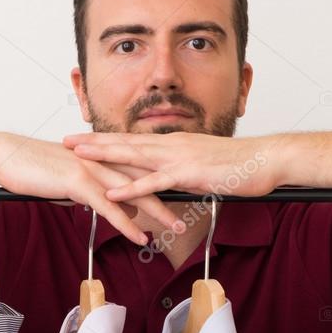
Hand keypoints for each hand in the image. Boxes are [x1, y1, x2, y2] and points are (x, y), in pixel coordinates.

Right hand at [0, 134, 180, 244]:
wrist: (10, 158)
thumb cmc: (38, 169)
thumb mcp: (73, 180)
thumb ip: (97, 191)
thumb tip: (115, 206)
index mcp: (105, 157)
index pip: (142, 169)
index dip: (166, 179)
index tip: (188, 189)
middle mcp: (105, 161)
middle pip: (147, 180)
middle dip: (173, 195)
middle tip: (196, 209)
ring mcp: (94, 171)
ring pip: (134, 194)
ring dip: (158, 213)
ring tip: (177, 229)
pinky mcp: (79, 184)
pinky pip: (109, 208)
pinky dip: (127, 225)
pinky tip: (141, 238)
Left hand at [62, 131, 279, 200]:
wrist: (265, 160)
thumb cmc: (241, 165)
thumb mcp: (205, 166)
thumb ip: (184, 171)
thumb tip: (172, 181)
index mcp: (175, 143)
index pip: (134, 139)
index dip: (107, 138)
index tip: (84, 138)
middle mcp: (172, 144)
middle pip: (125, 142)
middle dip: (94, 141)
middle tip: (66, 140)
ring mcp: (178, 158)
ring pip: (133, 157)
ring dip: (104, 157)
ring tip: (78, 158)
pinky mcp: (187, 174)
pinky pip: (154, 183)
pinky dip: (131, 189)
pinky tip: (112, 194)